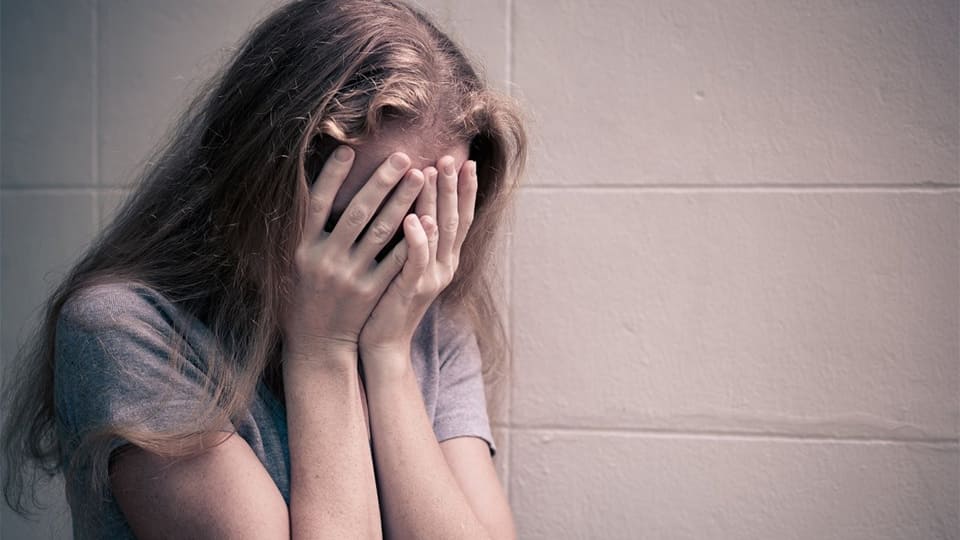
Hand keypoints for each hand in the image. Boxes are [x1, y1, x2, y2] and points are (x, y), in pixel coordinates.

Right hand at [281, 146, 424, 360]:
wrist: (317, 343)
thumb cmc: (305, 295)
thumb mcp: (296, 261)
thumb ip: (307, 229)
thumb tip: (313, 185)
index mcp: (303, 247)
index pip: (316, 203)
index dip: (332, 176)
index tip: (349, 149)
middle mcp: (325, 259)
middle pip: (355, 212)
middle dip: (381, 182)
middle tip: (403, 156)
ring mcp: (349, 276)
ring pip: (379, 232)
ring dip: (402, 201)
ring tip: (420, 175)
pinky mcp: (370, 291)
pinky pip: (395, 260)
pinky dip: (411, 238)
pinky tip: (428, 217)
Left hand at [358, 156, 477, 375]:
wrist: (382, 342)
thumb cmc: (387, 298)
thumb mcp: (405, 263)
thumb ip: (414, 236)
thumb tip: (412, 201)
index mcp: (445, 259)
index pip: (461, 218)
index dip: (465, 190)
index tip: (466, 160)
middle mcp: (444, 266)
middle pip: (454, 219)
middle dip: (452, 186)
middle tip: (450, 156)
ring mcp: (430, 278)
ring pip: (439, 234)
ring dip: (435, 201)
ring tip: (431, 172)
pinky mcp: (411, 290)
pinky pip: (417, 260)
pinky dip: (418, 238)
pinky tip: (415, 218)